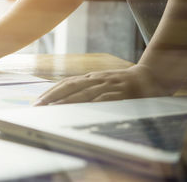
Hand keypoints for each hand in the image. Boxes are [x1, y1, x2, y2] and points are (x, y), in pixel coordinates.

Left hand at [33, 65, 177, 105]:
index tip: (37, 101)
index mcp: (89, 78)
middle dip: (51, 96)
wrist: (149, 76)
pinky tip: (79, 109)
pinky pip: (103, 98)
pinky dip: (89, 103)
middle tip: (37, 106)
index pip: (65, 83)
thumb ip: (85, 89)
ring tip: (51, 109)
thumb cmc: (121, 82)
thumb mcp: (101, 82)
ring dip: (66, 101)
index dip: (50, 92)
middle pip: (69, 86)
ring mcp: (107, 85)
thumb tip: (64, 98)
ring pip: (83, 93)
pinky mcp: (120, 93)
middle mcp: (95, 79)